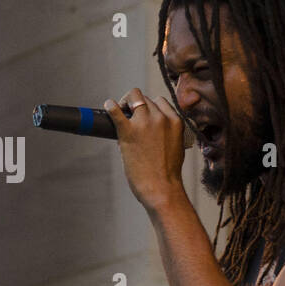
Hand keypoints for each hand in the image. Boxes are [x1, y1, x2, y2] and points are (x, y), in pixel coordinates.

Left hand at [104, 88, 187, 210]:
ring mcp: (145, 123)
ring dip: (125, 102)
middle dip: (136, 104)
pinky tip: (108, 106)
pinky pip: (116, 111)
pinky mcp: (129, 132)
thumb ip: (169, 133)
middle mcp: (161, 118)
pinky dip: (110, 105)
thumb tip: (156, 131)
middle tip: (128, 114)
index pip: (160, 102)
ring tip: (119, 111)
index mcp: (175, 121)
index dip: (149, 106)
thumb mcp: (176, 146)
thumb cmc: (168, 173)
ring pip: (134, 97)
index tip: (142, 114)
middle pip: (145, 99)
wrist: (162, 188)